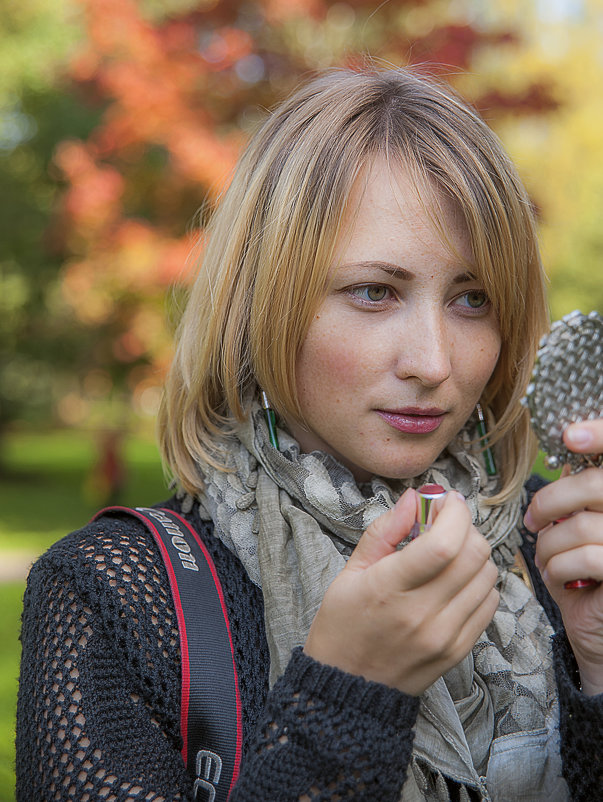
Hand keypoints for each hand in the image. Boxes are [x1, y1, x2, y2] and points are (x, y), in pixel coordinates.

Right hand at [304, 488, 498, 695]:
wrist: (348, 688)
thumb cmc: (343, 625)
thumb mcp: (350, 572)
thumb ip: (385, 531)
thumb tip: (415, 499)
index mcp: (389, 589)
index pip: (443, 544)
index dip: (454, 514)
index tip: (446, 500)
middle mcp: (423, 614)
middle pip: (474, 555)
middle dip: (466, 527)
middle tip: (447, 523)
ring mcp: (445, 635)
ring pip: (488, 576)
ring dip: (474, 553)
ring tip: (450, 552)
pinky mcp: (459, 650)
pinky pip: (490, 602)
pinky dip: (479, 581)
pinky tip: (456, 580)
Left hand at [524, 419, 602, 694]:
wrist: (599, 637)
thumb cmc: (584, 580)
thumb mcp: (579, 532)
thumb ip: (577, 500)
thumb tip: (560, 463)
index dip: (600, 435)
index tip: (570, 435)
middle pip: (595, 484)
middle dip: (551, 500)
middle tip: (533, 520)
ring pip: (584, 525)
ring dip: (551, 543)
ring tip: (546, 558)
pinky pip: (588, 558)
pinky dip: (560, 567)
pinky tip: (558, 579)